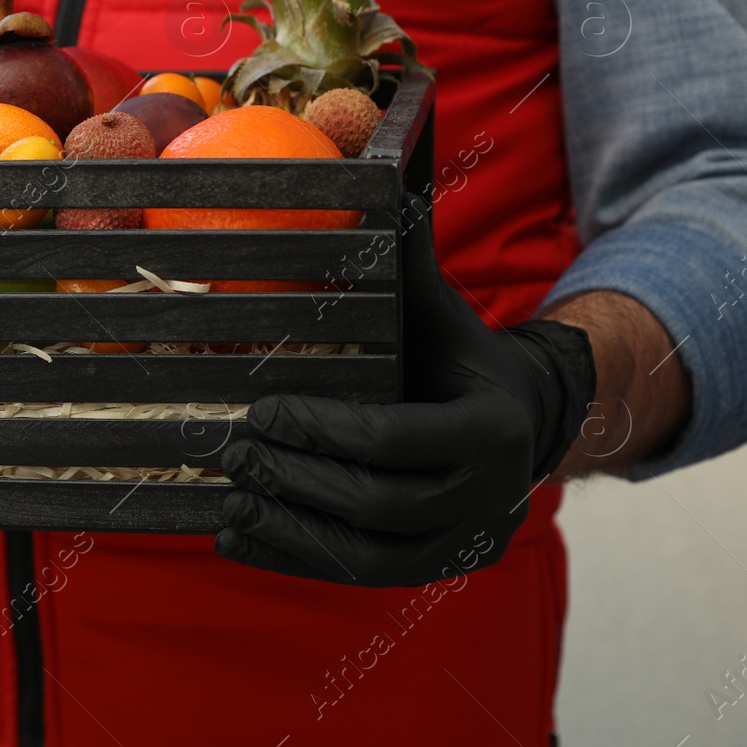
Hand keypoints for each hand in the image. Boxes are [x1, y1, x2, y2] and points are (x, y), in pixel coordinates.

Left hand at [215, 193, 594, 586]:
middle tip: (234, 450)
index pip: (399, 438)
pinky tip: (235, 537)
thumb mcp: (435, 304)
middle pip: (380, 504)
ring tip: (228, 497)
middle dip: (299, 479)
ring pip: (368, 555)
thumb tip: (373, 171)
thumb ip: (403, 252)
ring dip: (289, 529)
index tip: (263, 409)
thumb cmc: (454, 350)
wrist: (518, 419)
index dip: (326, 430)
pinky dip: (293, 559)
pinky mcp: (432, 571)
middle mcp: (489, 496)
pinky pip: (358, 576)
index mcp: (492, 427)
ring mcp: (462, 544)